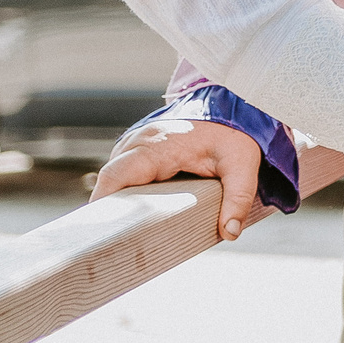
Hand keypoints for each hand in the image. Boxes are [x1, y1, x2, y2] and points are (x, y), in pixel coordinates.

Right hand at [91, 120, 266, 242]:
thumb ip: (238, 199)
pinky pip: (124, 170)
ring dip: (119, 198)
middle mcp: (140, 142)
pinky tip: (136, 210)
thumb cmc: (233, 134)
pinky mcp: (141, 147)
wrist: (232, 106)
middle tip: (116, 237)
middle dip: (111, 207)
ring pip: (116, 175)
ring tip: (126, 228)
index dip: (103, 202)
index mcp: (158, 147)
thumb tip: (229, 233)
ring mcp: (137, 142)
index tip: (101, 229)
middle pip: (111, 179)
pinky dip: (127, 188)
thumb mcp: (242, 165)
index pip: (116, 176)